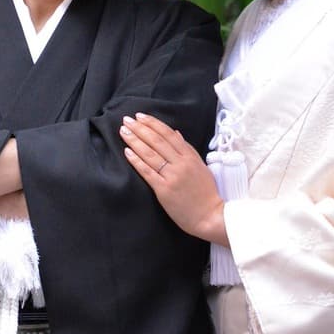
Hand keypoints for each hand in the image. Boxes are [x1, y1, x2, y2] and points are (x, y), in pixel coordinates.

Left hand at [120, 113, 227, 245]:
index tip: (141, 116)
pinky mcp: (164, 190)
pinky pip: (147, 172)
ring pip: (150, 154)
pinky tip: (127, 152)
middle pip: (157, 141)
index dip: (153, 124)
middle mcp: (181, 164)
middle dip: (140, 128)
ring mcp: (172, 176)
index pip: (169, 135)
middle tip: (127, 119)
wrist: (210, 216)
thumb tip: (175, 133)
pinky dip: (136, 160)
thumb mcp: (201, 167)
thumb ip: (187, 150)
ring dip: (135, 141)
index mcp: (190, 157)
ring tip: (123, 132)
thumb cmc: (206, 193)